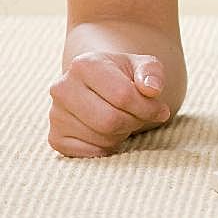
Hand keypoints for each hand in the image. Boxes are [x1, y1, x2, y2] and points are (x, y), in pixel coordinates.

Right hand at [48, 51, 170, 156]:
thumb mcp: (143, 66)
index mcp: (85, 64)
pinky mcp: (55, 137)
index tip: (161, 110)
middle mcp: (63, 88)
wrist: (98, 85)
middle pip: (110, 120)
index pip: (122, 95)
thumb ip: (152, 73)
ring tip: (126, 119)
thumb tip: (152, 89)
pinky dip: (108, 147)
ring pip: (101, 138)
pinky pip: (90, 153)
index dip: (148, 107)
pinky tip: (111, 131)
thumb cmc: (125, 75)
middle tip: (144, 117)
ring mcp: (55, 114)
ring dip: (123, 133)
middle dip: (135, 122)